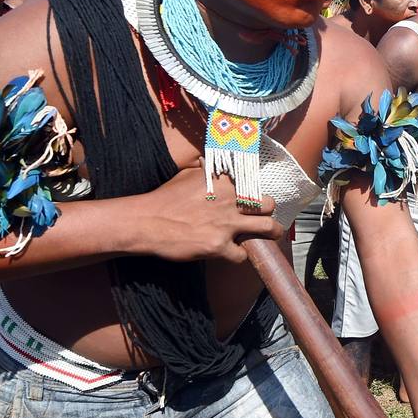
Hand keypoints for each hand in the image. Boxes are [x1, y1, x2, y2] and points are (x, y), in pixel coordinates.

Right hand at [136, 166, 282, 263]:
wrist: (146, 222)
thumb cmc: (165, 197)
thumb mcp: (188, 175)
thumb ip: (206, 170)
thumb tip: (209, 161)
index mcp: (225, 182)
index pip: (255, 184)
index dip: (256, 193)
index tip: (255, 199)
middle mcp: (230, 201)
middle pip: (268, 205)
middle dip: (268, 211)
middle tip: (265, 217)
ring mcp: (226, 224)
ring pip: (267, 228)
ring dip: (270, 233)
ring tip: (271, 235)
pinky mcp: (218, 246)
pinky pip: (242, 255)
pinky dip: (239, 255)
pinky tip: (232, 252)